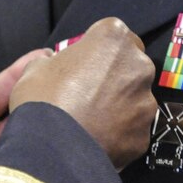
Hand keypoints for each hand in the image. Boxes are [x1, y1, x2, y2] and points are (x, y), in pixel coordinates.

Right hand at [9, 17, 155, 169]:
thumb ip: (57, 60)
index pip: (112, 33)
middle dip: (113, 73)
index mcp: (113, 38)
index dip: (96, 47)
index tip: (82, 61)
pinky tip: (96, 136)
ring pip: (134, 97)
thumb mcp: (37, 66)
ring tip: (90, 117)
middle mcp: (138, 66)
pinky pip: (131, 128)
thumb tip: (58, 65)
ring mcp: (145, 102)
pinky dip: (118, 131)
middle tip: (87, 89)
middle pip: (130, 63)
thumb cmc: (43, 97)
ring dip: (118, 103)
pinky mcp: (144, 135)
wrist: (54, 149)